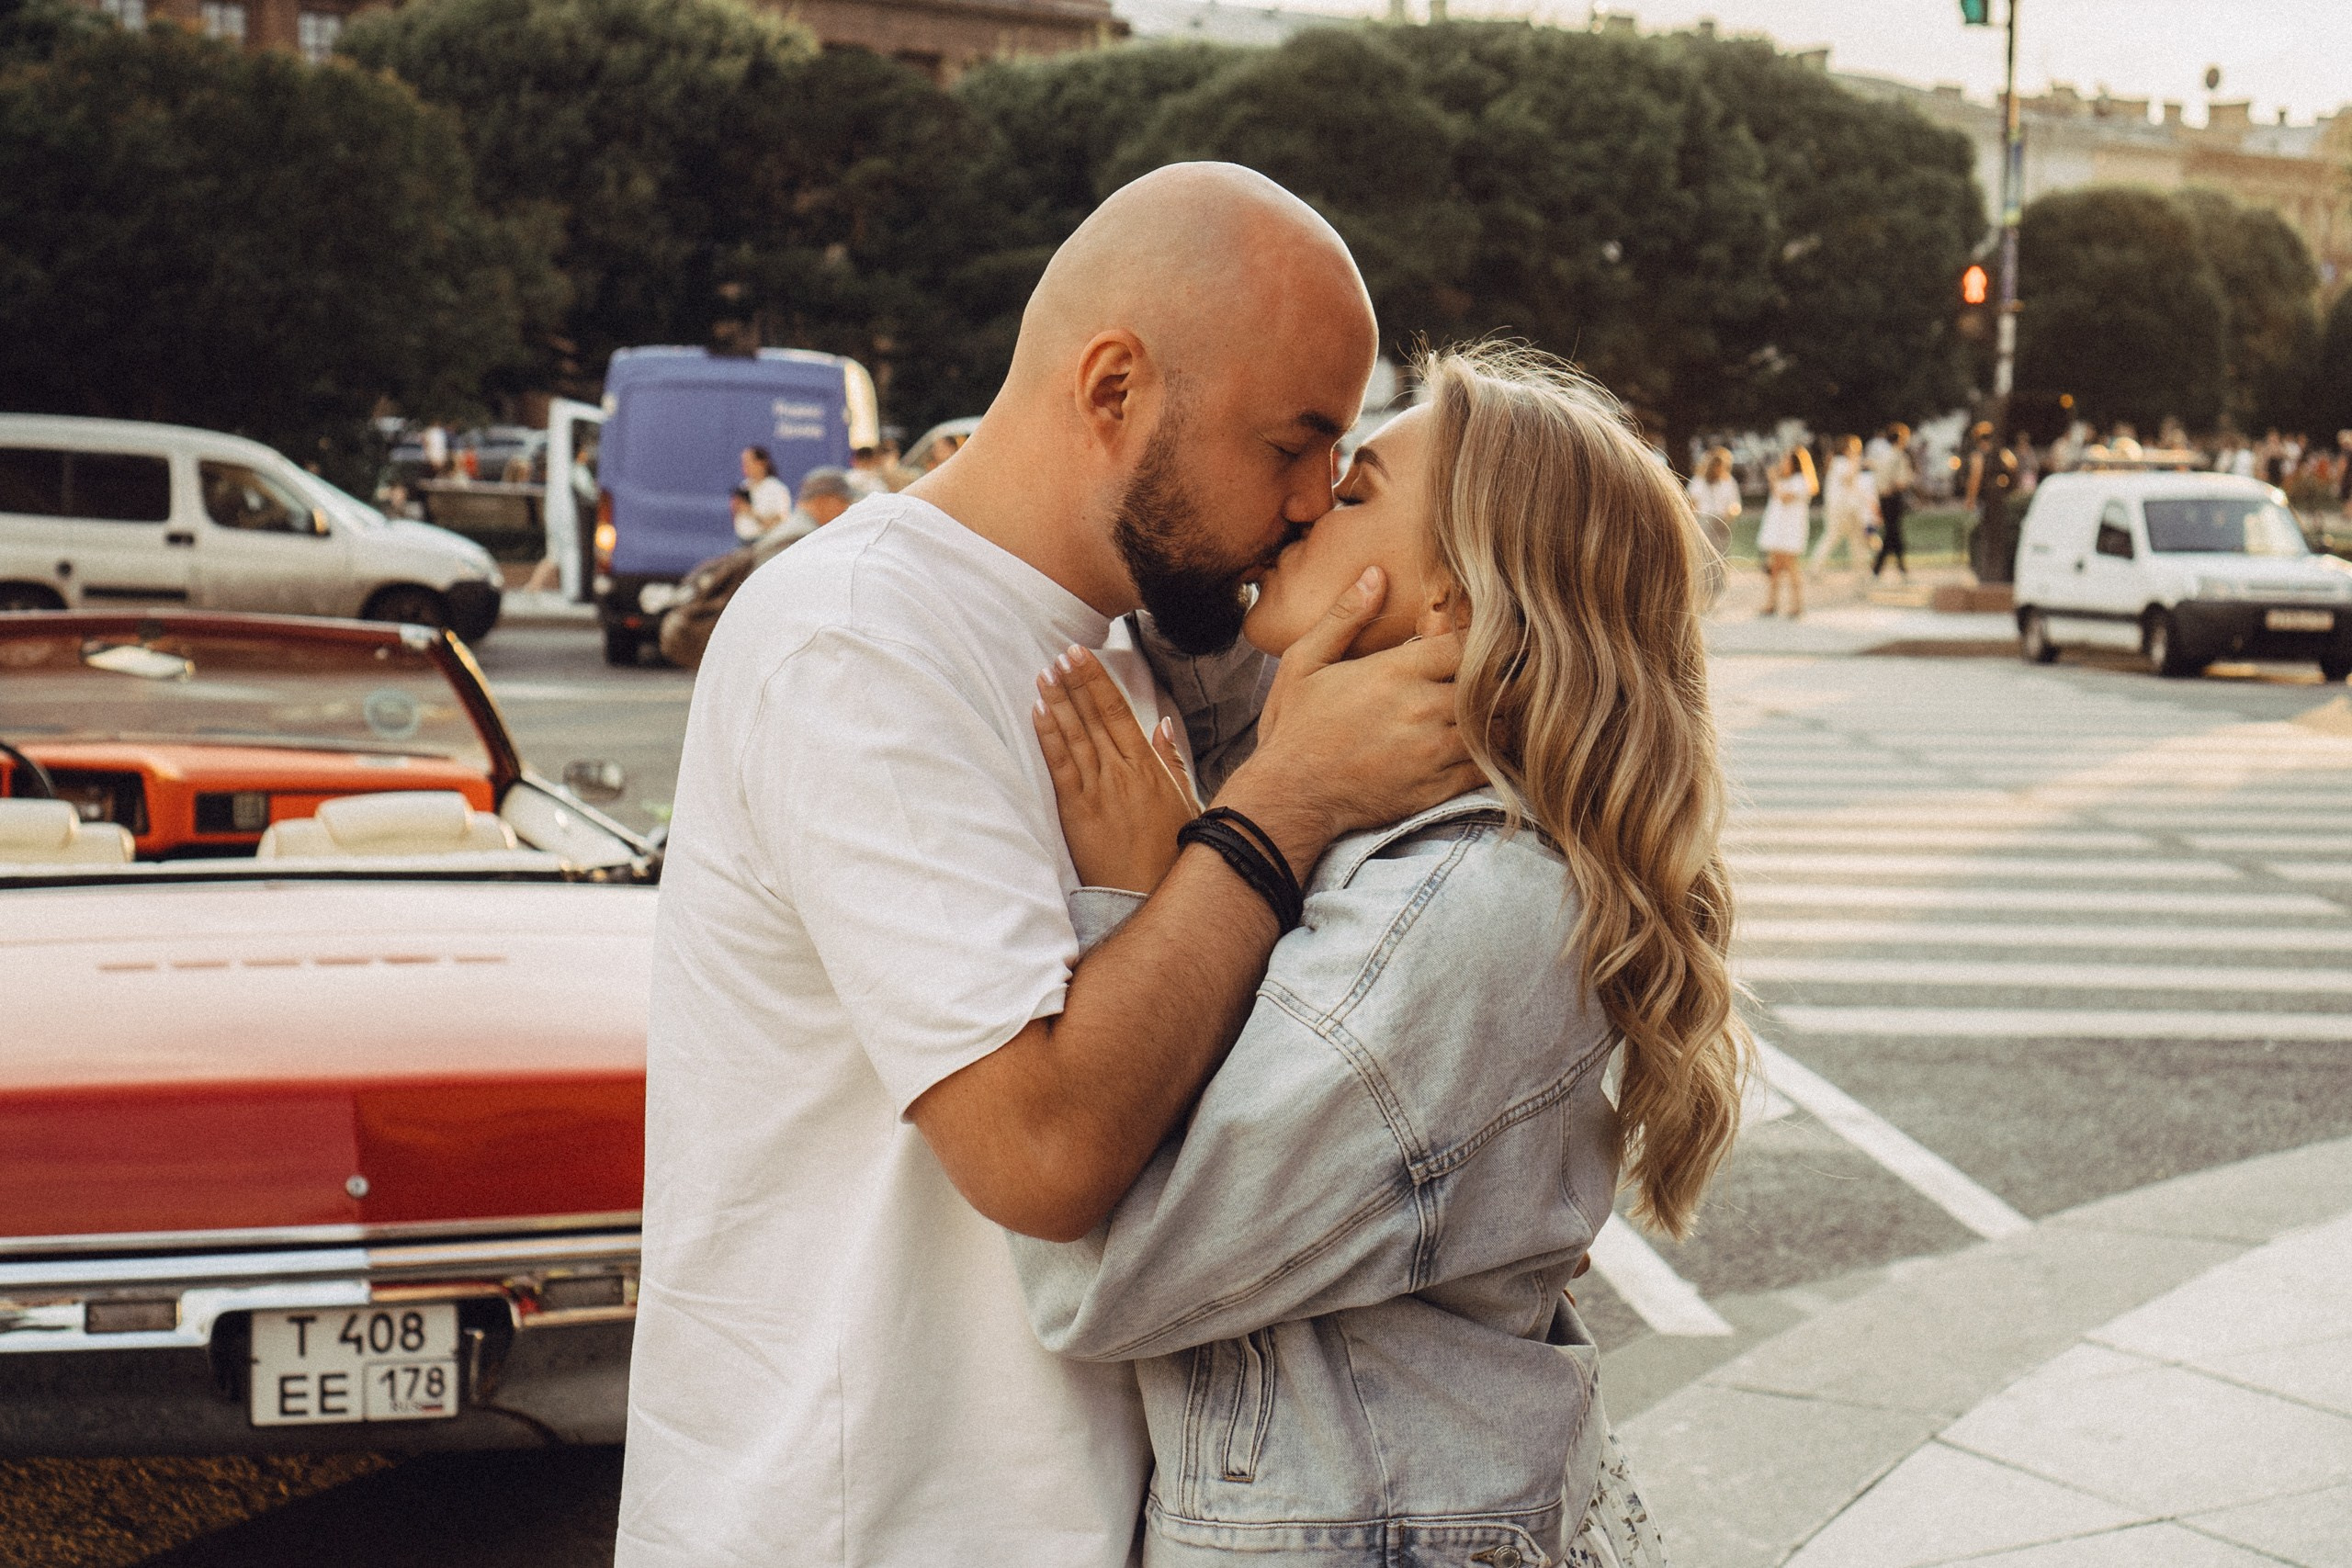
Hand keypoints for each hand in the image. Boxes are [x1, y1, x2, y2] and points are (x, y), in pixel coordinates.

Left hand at [1034, 645, 1200, 891]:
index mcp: (1148, 767)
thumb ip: (1172, 762)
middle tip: (1060, 653)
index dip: (1097, 681)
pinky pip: (1060, 766)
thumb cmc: (1172, 854)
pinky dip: (1049, 736)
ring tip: (1045, 673)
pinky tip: (1039, 712)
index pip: (1118, 711)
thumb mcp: (1186, 802)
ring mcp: (1097, 791)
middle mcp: (1122, 773)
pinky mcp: (1076, 812)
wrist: (1150, 896)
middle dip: (1075, 681)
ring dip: (1058, 701)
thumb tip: (1162, 725)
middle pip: (1094, 716)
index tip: (1082, 655)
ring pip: (1075, 735)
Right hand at [1216, 567, 1482, 877]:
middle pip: (1492, 685)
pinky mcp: (1436, 787)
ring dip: (1499, 717)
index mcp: (1395, 672)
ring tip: (1492, 711)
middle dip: (1497, 679)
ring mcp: (1432, 751)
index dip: (1476, 642)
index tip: (1473, 645)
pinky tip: (1485, 747)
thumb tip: (1376, 575)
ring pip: (1497, 727)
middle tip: (1498, 677)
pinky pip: (1487, 768)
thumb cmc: (1293, 727)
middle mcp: (1421, 709)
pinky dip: (1494, 756)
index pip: (1465, 645)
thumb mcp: (1305, 661)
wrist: (1289, 796)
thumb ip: (1344, 617)